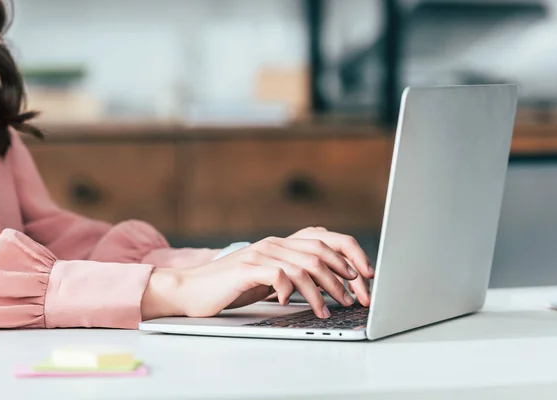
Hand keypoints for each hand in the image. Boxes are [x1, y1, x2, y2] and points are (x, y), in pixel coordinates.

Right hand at [141, 234, 370, 319]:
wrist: (191, 289)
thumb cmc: (230, 287)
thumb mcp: (266, 277)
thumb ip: (290, 273)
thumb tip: (324, 284)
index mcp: (281, 243)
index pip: (325, 240)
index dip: (350, 255)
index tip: (365, 276)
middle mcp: (274, 244)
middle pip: (321, 253)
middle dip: (343, 278)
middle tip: (354, 299)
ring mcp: (261, 254)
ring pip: (305, 267)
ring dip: (322, 292)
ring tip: (328, 310)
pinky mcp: (248, 268)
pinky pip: (281, 276)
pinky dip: (291, 292)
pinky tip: (290, 303)